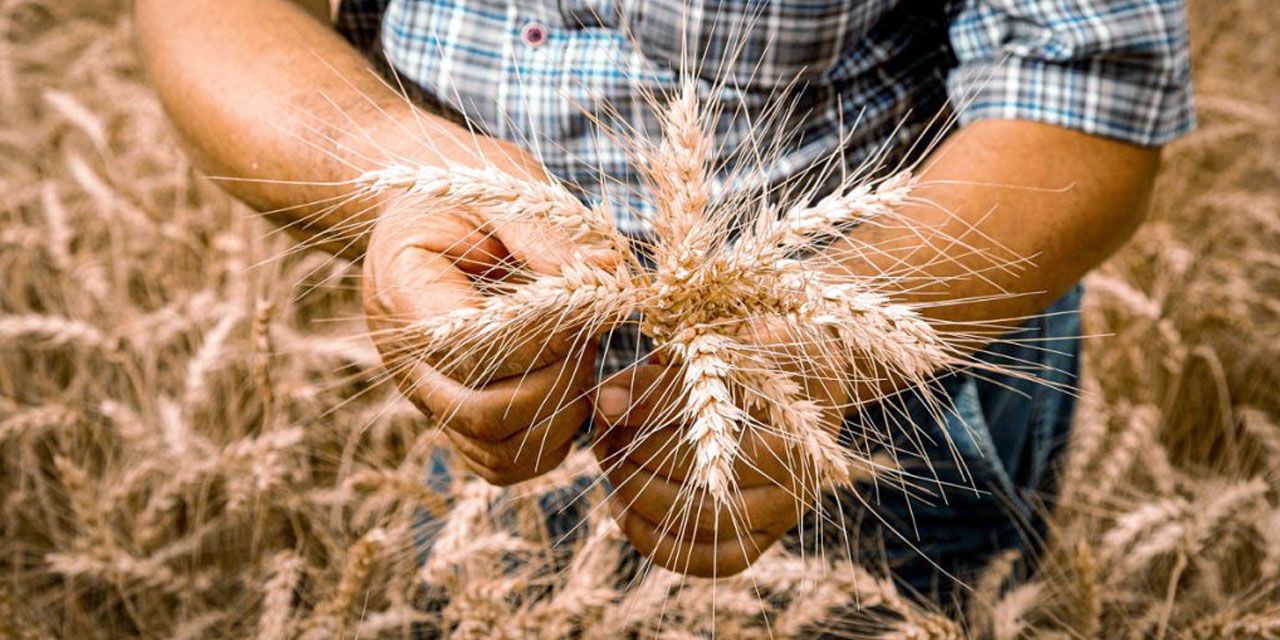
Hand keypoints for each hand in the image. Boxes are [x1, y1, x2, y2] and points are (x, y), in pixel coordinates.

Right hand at [364, 141, 603, 485]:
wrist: (424, 217)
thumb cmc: (467, 194)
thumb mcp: (503, 191)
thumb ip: (549, 236)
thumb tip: (609, 272)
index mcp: (404, 290)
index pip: (475, 343)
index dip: (545, 335)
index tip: (588, 302)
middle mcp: (406, 361)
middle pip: (487, 412)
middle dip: (559, 381)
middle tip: (590, 336)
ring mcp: (427, 399)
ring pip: (497, 452)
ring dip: (560, 418)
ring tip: (581, 360)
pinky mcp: (453, 420)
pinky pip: (500, 464)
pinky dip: (547, 444)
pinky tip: (570, 393)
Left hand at [592, 322, 848, 576]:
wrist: (815, 379)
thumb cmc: (757, 355)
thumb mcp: (717, 350)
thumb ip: (662, 378)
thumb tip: (603, 402)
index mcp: (789, 420)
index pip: (704, 422)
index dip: (645, 410)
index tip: (604, 399)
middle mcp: (794, 476)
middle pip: (699, 479)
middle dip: (635, 457)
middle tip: (601, 434)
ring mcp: (782, 513)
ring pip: (700, 524)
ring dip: (638, 497)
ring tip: (608, 465)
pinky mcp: (764, 539)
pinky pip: (707, 559)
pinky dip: (656, 541)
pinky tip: (621, 509)